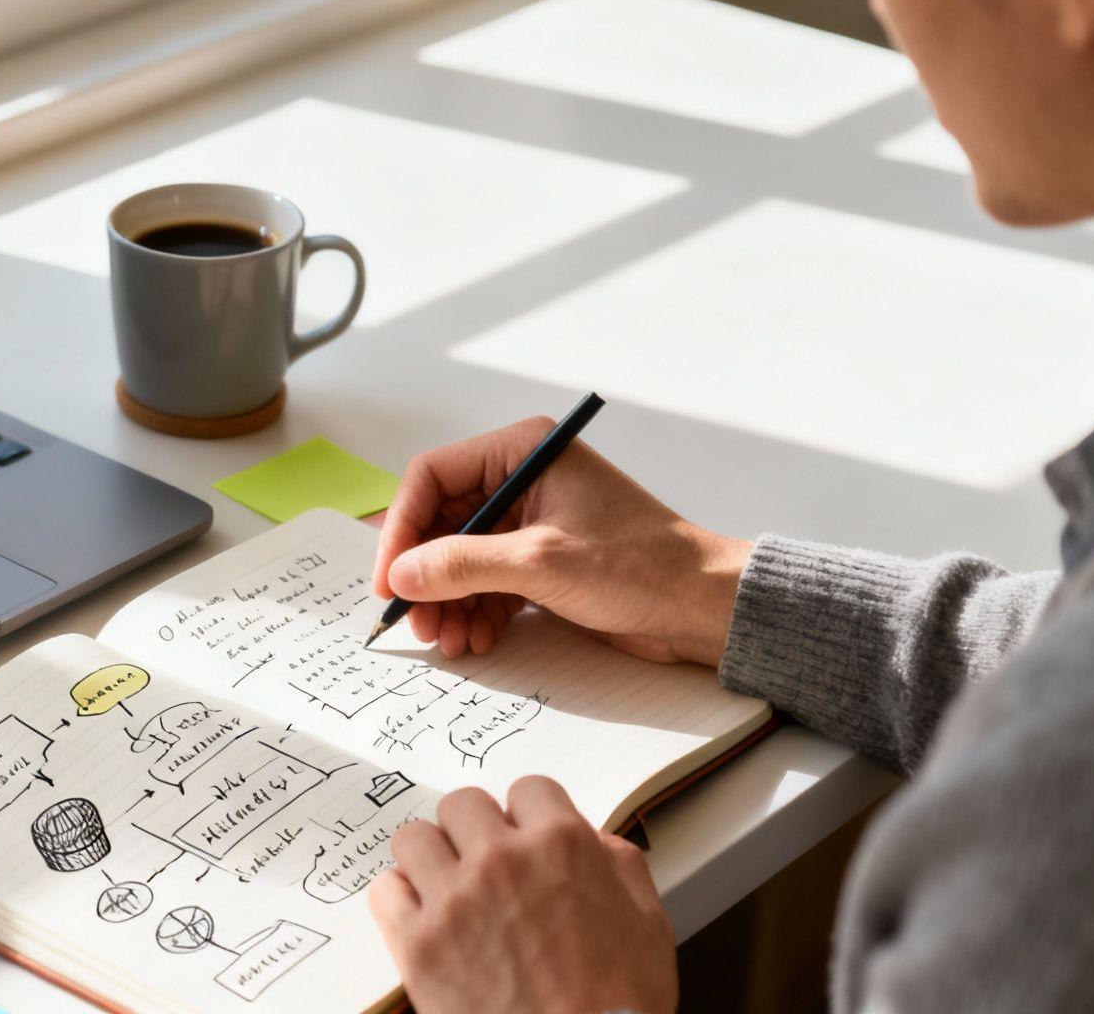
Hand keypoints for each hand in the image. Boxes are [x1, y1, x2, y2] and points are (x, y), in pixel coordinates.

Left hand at [369, 778, 676, 1013]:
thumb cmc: (621, 1004)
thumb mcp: (649, 926)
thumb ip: (623, 868)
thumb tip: (597, 841)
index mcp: (562, 846)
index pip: (528, 789)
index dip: (530, 816)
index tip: (527, 839)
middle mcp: (501, 861)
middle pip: (462, 804)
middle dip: (476, 830)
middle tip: (487, 865)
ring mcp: (454, 901)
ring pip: (415, 838)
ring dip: (432, 858)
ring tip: (449, 889)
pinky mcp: (418, 944)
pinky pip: (385, 891)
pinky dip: (401, 899)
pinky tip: (424, 918)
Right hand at [373, 415, 749, 665]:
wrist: (703, 607)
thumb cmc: (640, 566)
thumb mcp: (539, 563)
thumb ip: (462, 564)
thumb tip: (401, 575)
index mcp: (522, 452)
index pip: (433, 477)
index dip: (403, 528)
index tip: (391, 579)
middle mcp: (522, 478)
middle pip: (442, 523)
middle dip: (426, 576)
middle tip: (419, 622)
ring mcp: (531, 521)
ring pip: (460, 557)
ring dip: (448, 601)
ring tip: (452, 641)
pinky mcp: (540, 559)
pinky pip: (486, 581)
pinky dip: (475, 610)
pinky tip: (477, 639)